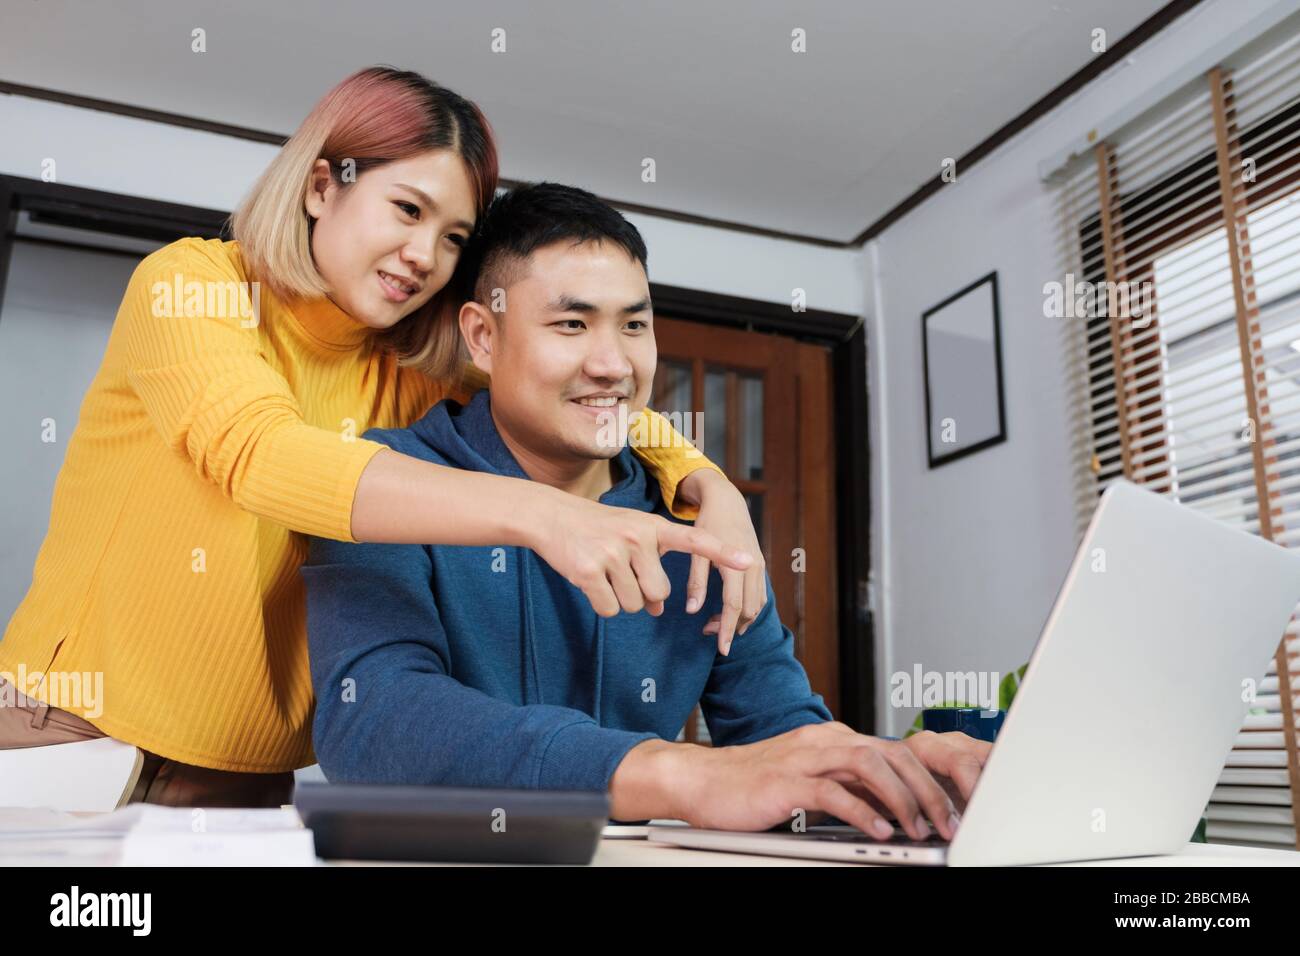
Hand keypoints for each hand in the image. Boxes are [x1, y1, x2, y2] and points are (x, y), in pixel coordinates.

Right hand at [527, 484, 752, 617]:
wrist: (552, 517)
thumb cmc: (597, 530)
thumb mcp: (631, 537)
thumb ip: (651, 566)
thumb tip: (659, 608)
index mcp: (652, 527)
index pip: (694, 540)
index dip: (721, 553)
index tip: (747, 560)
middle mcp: (637, 537)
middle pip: (659, 594)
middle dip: (644, 597)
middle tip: (622, 576)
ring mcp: (612, 554)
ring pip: (634, 605)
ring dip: (621, 600)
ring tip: (604, 574)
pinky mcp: (589, 571)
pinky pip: (609, 609)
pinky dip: (601, 605)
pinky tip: (590, 582)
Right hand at [669, 722, 966, 839]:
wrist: (702, 780)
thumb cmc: (754, 785)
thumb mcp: (812, 783)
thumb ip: (849, 788)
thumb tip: (893, 809)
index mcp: (833, 739)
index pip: (895, 750)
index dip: (929, 778)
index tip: (951, 807)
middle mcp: (823, 740)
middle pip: (891, 753)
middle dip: (927, 789)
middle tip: (949, 822)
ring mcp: (804, 757)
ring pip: (868, 765)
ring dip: (902, 798)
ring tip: (919, 829)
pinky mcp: (785, 780)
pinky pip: (832, 791)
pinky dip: (862, 812)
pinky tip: (879, 831)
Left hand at [677, 469, 765, 654]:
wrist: (727, 503)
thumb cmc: (708, 524)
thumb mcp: (697, 551)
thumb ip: (696, 581)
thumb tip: (692, 610)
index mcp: (735, 565)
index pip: (733, 607)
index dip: (727, 629)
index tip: (722, 648)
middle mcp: (752, 568)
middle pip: (748, 611)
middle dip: (731, 626)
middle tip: (707, 630)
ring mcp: (759, 567)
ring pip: (756, 606)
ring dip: (739, 620)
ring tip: (715, 624)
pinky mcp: (760, 566)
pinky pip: (759, 596)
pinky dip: (747, 609)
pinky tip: (729, 612)